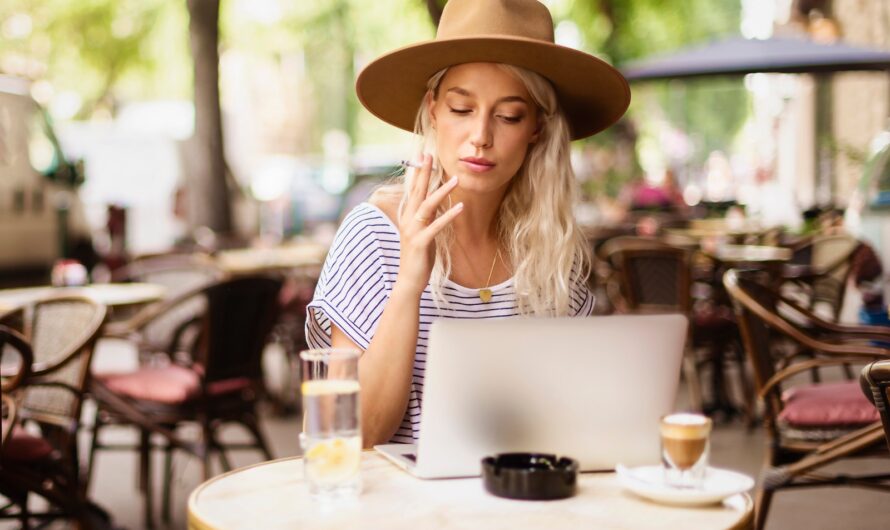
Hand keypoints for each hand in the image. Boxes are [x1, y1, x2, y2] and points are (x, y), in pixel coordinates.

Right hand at [396, 154, 462, 295]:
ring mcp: (413, 231)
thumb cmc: (417, 258)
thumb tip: (434, 206)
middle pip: (416, 192)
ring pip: (427, 206)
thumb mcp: (422, 234)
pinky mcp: (420, 243)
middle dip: (424, 173)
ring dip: (442, 191)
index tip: (423, 156)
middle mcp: (407, 221)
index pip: (412, 190)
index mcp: (407, 217)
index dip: (417, 173)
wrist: (409, 281)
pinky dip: (449, 215)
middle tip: (430, 155)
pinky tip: (461, 206)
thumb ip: (426, 219)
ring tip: (456, 179)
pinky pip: (436, 226)